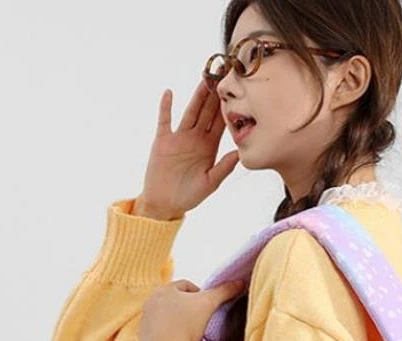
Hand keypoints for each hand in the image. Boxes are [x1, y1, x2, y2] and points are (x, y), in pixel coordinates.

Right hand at [135, 80, 239, 220]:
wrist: (166, 203)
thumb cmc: (190, 195)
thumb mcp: (210, 183)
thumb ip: (224, 168)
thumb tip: (239, 154)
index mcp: (209, 147)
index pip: (221, 124)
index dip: (228, 109)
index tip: (238, 94)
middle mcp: (196, 138)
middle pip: (207, 112)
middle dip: (215, 95)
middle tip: (224, 76)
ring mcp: (179, 137)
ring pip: (190, 112)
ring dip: (197, 96)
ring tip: (204, 79)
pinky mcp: (163, 141)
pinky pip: (165, 121)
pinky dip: (166, 107)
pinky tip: (169, 93)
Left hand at [138, 278, 243, 340]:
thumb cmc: (189, 324)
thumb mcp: (210, 304)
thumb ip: (225, 290)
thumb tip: (240, 282)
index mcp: (164, 289)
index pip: (186, 285)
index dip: (201, 293)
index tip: (208, 306)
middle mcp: (150, 301)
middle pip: (174, 300)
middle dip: (186, 306)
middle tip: (200, 318)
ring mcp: (145, 319)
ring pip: (165, 315)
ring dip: (176, 319)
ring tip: (190, 330)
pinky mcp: (143, 336)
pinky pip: (157, 331)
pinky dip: (167, 333)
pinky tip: (178, 340)